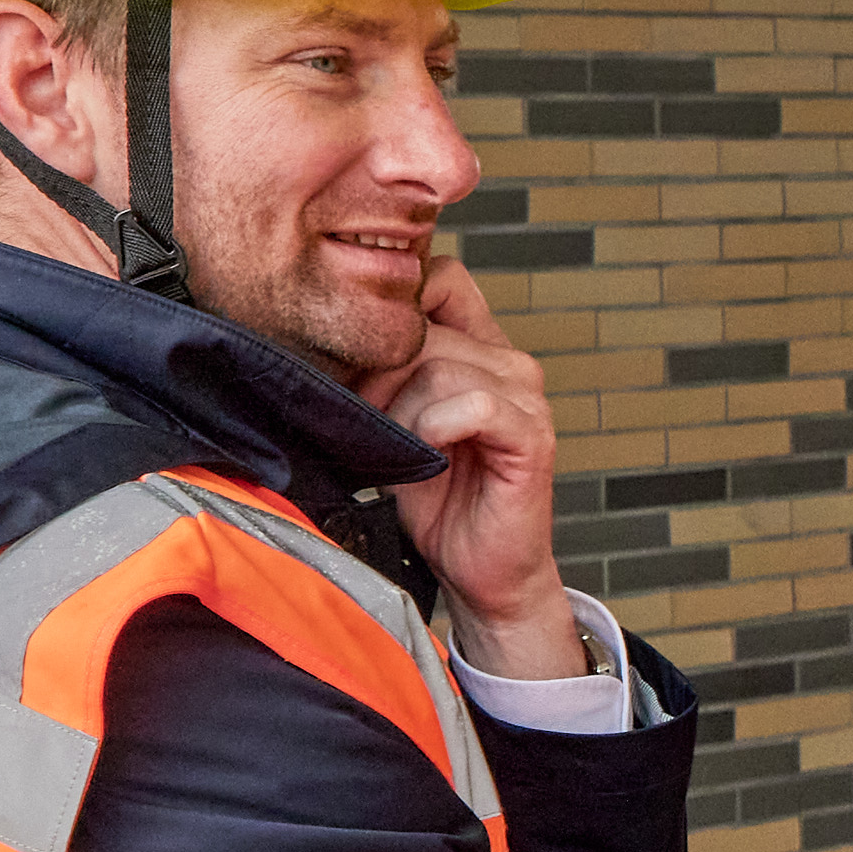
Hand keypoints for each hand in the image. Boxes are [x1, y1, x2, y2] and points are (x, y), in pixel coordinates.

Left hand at [367, 252, 578, 675]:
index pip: (443, 280)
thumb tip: (320, 335)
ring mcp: (527, 397)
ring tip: (401, 450)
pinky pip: (475, 405)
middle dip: (379, 378)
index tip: (362, 367)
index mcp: (480, 351)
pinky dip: (437, 429)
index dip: (394, 312)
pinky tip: (430, 457)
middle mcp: (510, 363)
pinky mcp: (532, 436)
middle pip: (424, 330)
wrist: (479, 571)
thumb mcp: (391, 423)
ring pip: (441, 366)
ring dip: (403, 412)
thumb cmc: (434, 501)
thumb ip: (379, 375)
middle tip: (371, 425)